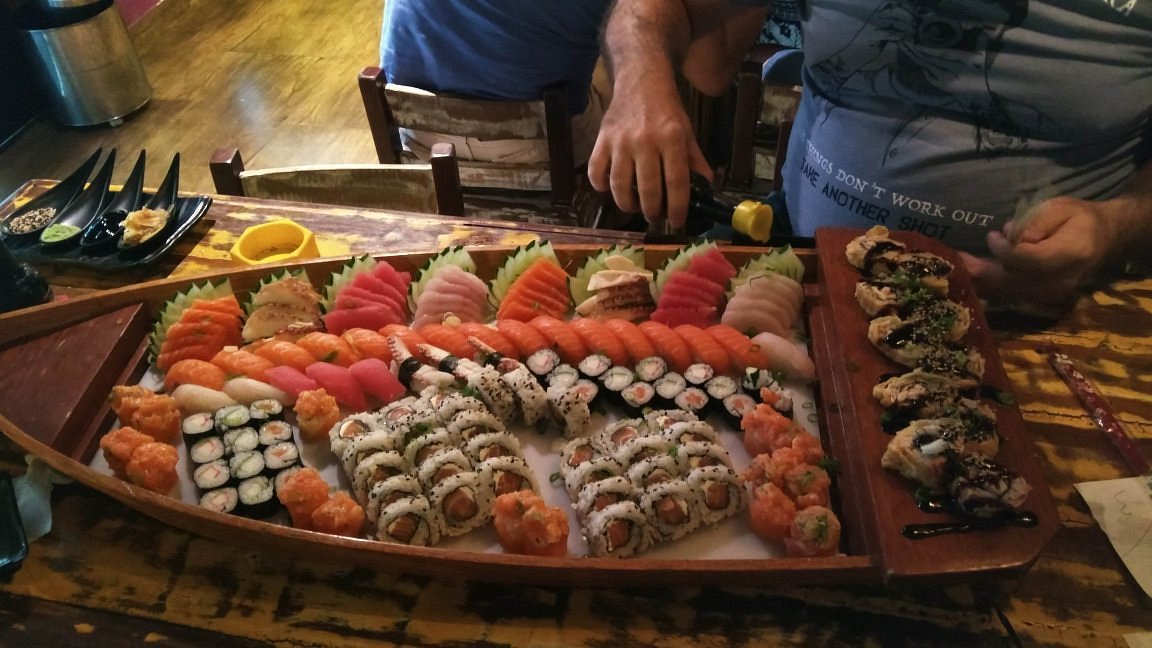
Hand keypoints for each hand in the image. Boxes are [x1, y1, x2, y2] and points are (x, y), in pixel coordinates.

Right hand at [587, 84, 711, 227]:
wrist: (641, 80)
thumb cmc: (666, 109)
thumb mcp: (686, 131)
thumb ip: (695, 160)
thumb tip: (707, 187)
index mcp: (671, 138)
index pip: (676, 182)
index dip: (677, 208)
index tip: (677, 222)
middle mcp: (645, 140)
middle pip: (647, 189)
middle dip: (652, 211)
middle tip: (655, 216)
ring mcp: (620, 141)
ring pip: (620, 186)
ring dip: (628, 204)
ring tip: (635, 207)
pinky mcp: (602, 139)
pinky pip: (596, 172)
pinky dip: (601, 186)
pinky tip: (610, 189)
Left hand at [959, 197, 1117, 309]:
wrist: (1102, 239)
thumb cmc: (1078, 218)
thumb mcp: (1059, 208)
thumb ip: (1034, 222)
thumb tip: (1010, 238)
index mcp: (1070, 254)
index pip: (1028, 259)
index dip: (1005, 250)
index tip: (993, 236)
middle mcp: (1060, 281)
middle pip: (1013, 281)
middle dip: (980, 272)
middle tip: (955, 261)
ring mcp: (1051, 294)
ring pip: (1007, 291)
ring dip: (979, 281)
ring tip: (955, 268)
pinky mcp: (1040, 298)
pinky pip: (1009, 294)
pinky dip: (988, 285)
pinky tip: (969, 275)